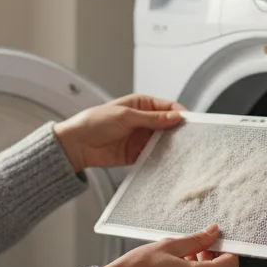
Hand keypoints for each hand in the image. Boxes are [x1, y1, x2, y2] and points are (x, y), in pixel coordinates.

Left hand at [52, 94, 184, 172]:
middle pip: (168, 126)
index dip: (179, 114)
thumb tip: (175, 116)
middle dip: (177, 132)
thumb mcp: (126, 116)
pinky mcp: (136, 154)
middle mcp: (143, 121)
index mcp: (141, 105)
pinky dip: (159, 158)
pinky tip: (166, 161)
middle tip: (188, 139)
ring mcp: (140, 138)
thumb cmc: (95, 122)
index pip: (167, 107)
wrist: (77, 144)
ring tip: (179, 151)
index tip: (190, 122)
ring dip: (169, 146)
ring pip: (162, 142)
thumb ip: (152, 118)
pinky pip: (153, 156)